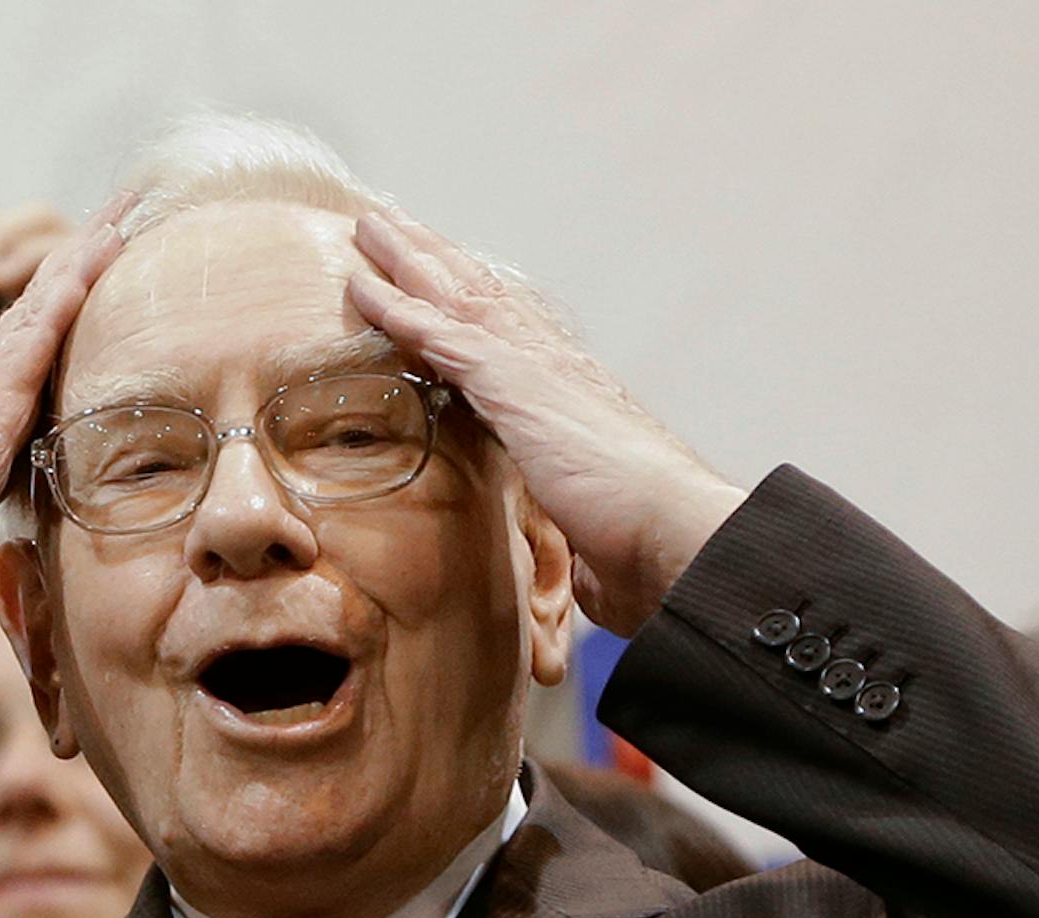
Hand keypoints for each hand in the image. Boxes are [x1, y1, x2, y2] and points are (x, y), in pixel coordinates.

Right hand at [0, 194, 132, 728]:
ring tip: (125, 210)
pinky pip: (37, 331)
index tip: (89, 317)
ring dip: (80, 264)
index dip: (56, 352)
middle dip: (73, 280)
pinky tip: (107, 242)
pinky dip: (72, 284)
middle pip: (32, 336)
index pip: (23, 397)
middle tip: (119, 224)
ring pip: (37, 318)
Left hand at [346, 208, 749, 636]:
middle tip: (390, 226)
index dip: (470, 306)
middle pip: (481, 297)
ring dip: (408, 260)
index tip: (439, 282)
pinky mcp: (513, 385)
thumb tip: (587, 571)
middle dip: (434, 259)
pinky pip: (441, 335)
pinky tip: (363, 288)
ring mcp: (534, 369)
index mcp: (571, 399)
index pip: (509, 338)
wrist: (676, 535)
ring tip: (368, 227)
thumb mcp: (599, 541)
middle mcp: (554, 368)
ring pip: (457, 297)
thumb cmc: (648, 547)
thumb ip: (582, 541)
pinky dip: (399, 309)